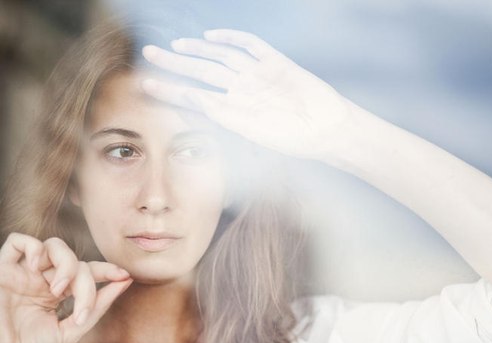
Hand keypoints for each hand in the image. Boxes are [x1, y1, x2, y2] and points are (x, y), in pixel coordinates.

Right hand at [0, 233, 131, 342]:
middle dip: (86, 279)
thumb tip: (125, 282)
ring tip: (57, 290)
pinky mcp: (2, 270)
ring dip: (65, 264)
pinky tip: (36, 267)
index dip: (107, 269)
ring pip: (53, 246)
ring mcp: (23, 273)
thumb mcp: (73, 330)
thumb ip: (97, 306)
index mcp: (56, 293)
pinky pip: (17, 241)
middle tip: (80, 304)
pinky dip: (33, 247)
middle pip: (75, 260)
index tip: (125, 276)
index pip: (86, 271)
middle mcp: (41, 279)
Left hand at [141, 29, 350, 159]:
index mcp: (233, 110)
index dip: (170, 90)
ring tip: (177, 44)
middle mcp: (241, 90)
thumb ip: (221, 114)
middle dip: (176, 63)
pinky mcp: (276, 63)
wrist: (328, 129)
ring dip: (199, 49)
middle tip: (150, 53)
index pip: (194, 97)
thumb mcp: (252, 131)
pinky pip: (250, 45)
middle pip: (202, 71)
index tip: (146, 84)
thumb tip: (190, 96)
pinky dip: (232, 38)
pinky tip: (213, 36)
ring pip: (221, 57)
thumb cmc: (293, 138)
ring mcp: (257, 75)